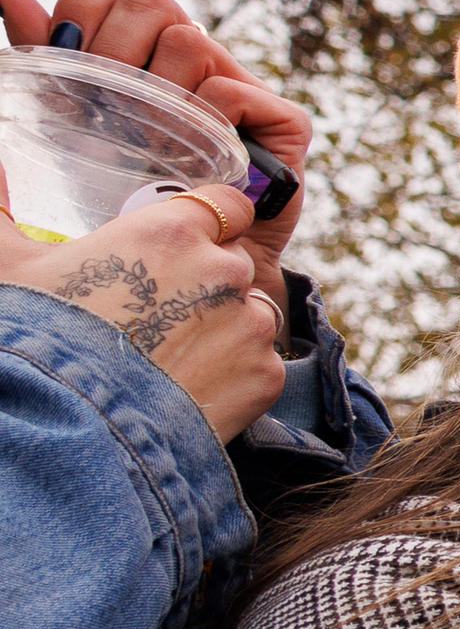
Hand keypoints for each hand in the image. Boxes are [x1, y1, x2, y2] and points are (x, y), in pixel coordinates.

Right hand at [0, 182, 284, 431]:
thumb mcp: (8, 263)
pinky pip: (259, 364)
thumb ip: (4, 212)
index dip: (210, 222)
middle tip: (159, 310)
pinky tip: (187, 387)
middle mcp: (223, 271)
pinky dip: (234, 374)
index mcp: (171, 232)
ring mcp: (250, 324)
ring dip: (225, 325)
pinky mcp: (264, 375)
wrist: (68, 425)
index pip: (227, 203)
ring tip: (170, 353)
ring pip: (252, 312)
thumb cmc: (36, 338)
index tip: (188, 243)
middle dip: (209, 279)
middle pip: (234, 261)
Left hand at [8, 0, 315, 264]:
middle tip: (109, 105)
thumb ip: (45, 51)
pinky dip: (202, 126)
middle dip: (115, 50)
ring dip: (159, 97)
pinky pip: (226, 92)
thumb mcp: (71, 112)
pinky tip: (195, 162)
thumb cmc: (124, 188)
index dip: (84, 10)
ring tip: (152, 142)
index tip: (71, 58)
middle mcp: (198, 55)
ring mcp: (243, 83)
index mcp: (146, 44)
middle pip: (154, 0)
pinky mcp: (284, 120)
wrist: (182, 263)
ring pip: (190, 41)